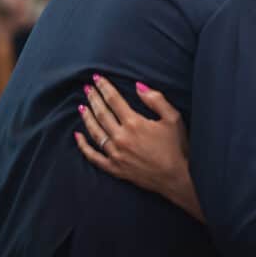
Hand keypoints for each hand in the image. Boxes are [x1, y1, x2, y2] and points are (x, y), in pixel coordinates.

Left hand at [74, 75, 190, 203]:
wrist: (177, 178)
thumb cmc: (177, 147)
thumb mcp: (173, 118)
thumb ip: (156, 99)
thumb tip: (139, 86)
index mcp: (134, 123)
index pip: (114, 100)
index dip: (104, 87)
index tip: (97, 78)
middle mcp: (121, 137)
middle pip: (101, 113)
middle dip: (93, 98)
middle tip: (87, 88)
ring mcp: (115, 154)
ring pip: (95, 132)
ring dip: (86, 117)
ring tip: (81, 106)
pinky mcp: (114, 168)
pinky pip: (93, 156)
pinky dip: (83, 145)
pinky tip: (77, 135)